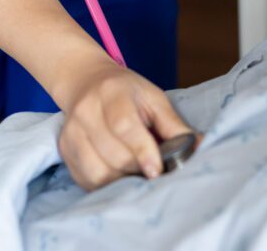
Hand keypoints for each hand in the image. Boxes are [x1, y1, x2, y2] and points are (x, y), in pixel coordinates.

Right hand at [58, 60, 194, 190]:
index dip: (142, 151)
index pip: (124, 126)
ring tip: (134, 172)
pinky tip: (117, 173)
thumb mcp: (153, 98)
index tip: (156, 170)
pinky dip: (104, 184)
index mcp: (112, 93)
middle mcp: (87, 111)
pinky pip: (85, 179)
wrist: (86, 81)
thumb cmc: (126, 92)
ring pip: (97, 172)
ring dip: (121, 180)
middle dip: (137, 169)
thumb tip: (201, 146)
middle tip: (152, 170)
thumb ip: (174, 124)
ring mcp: (72, 131)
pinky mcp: (65, 149)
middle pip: (113, 155)